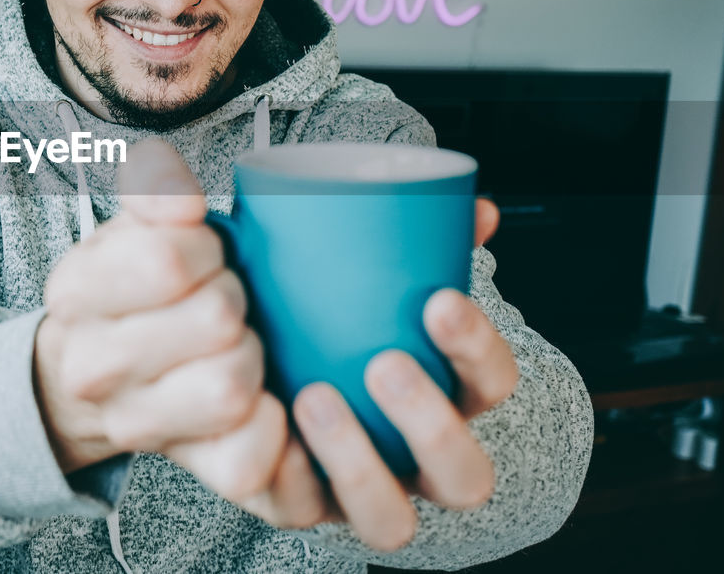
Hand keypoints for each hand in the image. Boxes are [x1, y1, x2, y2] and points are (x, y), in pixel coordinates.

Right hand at [33, 138, 264, 472]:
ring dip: (254, 360)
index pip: (168, 259)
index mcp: (76, 293)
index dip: (205, 250)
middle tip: (223, 303)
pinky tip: (268, 401)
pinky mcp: (187, 469)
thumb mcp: (131, 225)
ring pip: (232, 390)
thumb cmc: (133, 291)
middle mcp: (92, 368)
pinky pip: (248, 462)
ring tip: (239, 348)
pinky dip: (278, 432)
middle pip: (215, 321)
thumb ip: (153, 185)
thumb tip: (181, 200)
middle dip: (234, 301)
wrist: (96, 379)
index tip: (202, 256)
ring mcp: (135, 426)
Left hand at [168, 198, 517, 552]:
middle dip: (431, 422)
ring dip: (361, 463)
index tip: (439, 302)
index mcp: (446, 396)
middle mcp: (416, 459)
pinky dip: (294, 480)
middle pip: (463, 474)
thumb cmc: (320, 313)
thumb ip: (415, 235)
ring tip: (316, 397)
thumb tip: (472, 206)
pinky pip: (306, 512)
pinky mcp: (304, 507)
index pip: (492, 385)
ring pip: (392, 518)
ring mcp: (364, 493)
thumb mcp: (361, 273)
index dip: (477, 351)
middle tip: (386, 362)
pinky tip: (274, 438)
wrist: (231, 352)